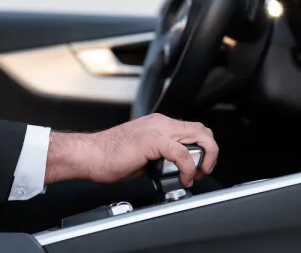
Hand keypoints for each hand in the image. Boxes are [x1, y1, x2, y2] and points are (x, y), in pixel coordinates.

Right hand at [44, 114, 218, 187]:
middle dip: (210, 151)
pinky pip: (181, 153)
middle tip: (205, 169)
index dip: (203, 147)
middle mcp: (161, 122)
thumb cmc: (109, 156)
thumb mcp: (143, 153)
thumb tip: (174, 168)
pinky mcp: (152, 141)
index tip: (201, 165)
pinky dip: (188, 167)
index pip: (193, 129)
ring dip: (204, 157)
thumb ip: (161, 155)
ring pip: (198, 135)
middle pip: (201, 129)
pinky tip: (184, 177)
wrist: (89, 154)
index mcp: (159, 124)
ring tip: (197, 174)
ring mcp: (157, 129)